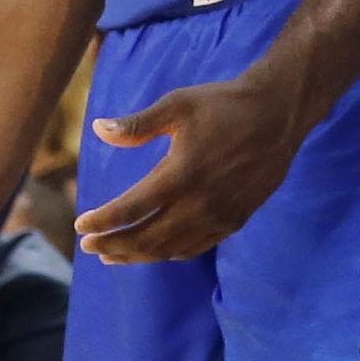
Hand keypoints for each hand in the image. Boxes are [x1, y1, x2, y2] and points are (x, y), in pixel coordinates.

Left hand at [75, 71, 300, 264]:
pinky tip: (156, 250)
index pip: (130, 209)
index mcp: (180, 175)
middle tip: (89, 247)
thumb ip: (137, 125)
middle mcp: (200, 203)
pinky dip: (170, 253)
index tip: (80, 226)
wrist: (279, 113)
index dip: (102, 222)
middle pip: (146, 238)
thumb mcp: (177, 105)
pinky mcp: (236, 219)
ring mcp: (220, 216)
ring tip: (114, 255)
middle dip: (114, 245)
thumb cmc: (224, 104)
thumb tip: (98, 129)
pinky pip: (196, 247)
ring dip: (138, 255)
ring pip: (170, 249)